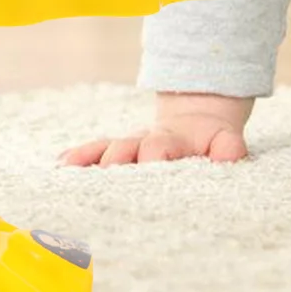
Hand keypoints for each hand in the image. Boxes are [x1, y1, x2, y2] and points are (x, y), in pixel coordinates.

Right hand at [59, 94, 251, 166]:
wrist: (196, 117)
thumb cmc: (211, 139)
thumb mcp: (226, 139)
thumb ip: (228, 147)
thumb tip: (230, 155)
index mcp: (171, 141)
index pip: (157, 149)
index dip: (151, 157)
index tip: (145, 166)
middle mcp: (144, 141)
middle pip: (123, 148)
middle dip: (112, 160)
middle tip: (102, 174)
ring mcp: (128, 144)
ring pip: (104, 148)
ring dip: (87, 158)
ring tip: (67, 169)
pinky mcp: (117, 149)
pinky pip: (94, 150)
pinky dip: (77, 156)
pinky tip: (60, 164)